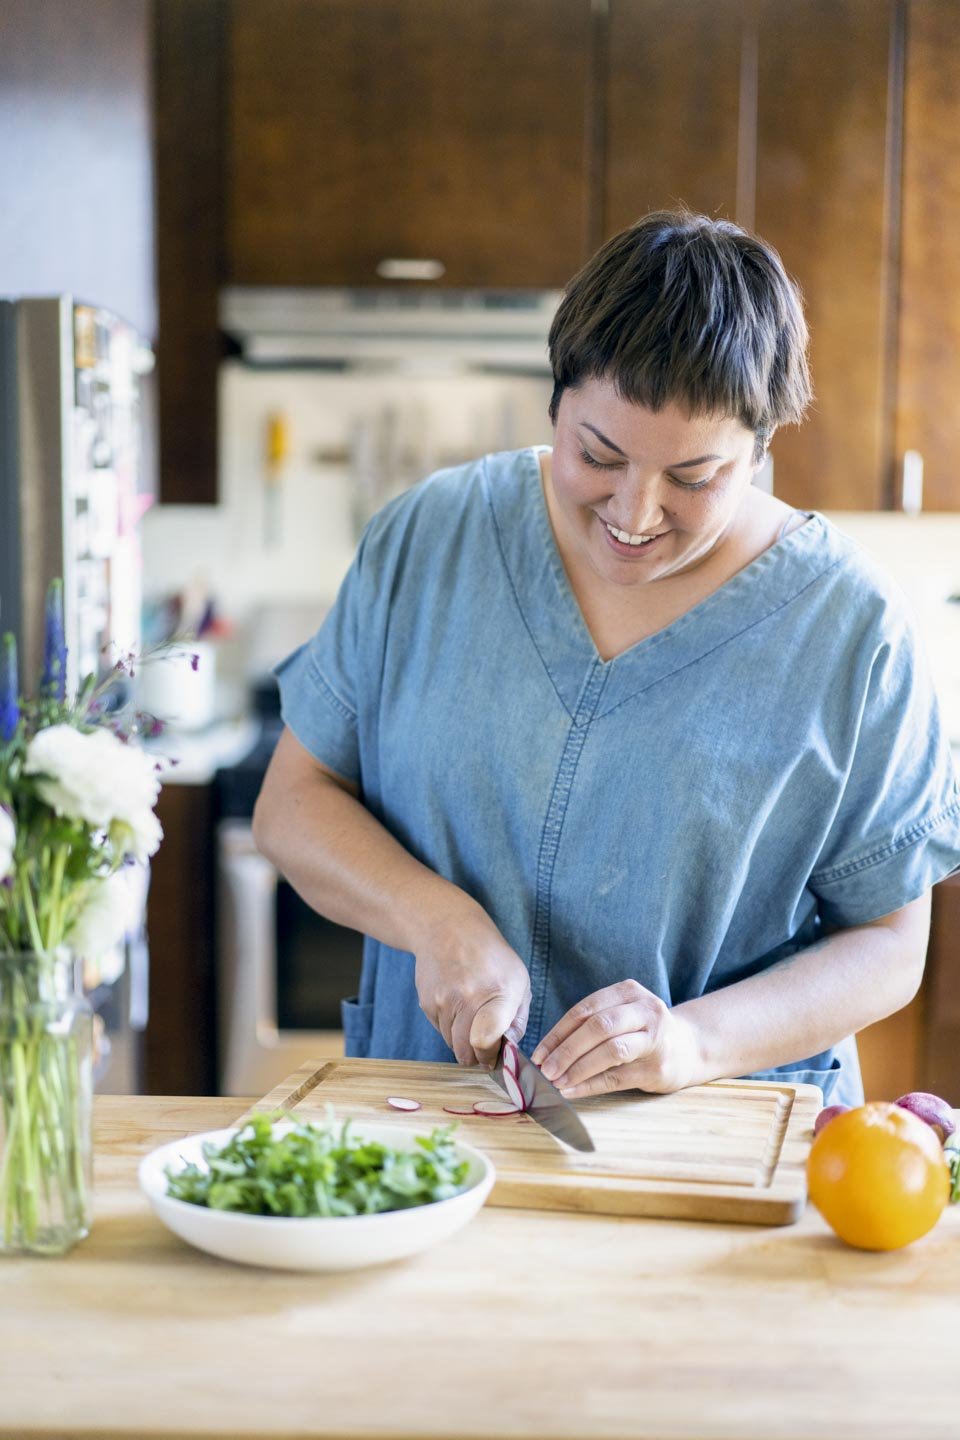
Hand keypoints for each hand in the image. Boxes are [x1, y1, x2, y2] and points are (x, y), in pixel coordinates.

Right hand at [413, 906, 530, 1068]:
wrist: (448, 929)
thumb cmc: (490, 956)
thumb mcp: (518, 980)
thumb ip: (518, 1019)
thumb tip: (510, 1050)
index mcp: (498, 992)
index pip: (486, 1041)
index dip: (491, 1056)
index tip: (496, 1056)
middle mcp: (467, 998)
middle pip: (467, 1051)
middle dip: (478, 1056)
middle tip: (486, 1047)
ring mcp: (443, 1001)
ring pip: (452, 1044)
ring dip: (464, 1041)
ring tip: (473, 1017)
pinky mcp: (427, 1003)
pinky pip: (441, 1031)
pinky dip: (451, 1028)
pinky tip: (458, 1006)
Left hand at [530, 979, 700, 1097]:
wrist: (688, 1048)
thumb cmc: (642, 1032)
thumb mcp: (621, 1015)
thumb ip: (591, 1025)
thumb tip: (547, 1051)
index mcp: (628, 992)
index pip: (585, 1010)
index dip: (558, 1032)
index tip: (538, 1053)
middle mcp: (645, 1010)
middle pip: (598, 1027)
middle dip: (566, 1050)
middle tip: (545, 1069)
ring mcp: (655, 1038)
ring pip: (610, 1051)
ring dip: (578, 1068)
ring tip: (556, 1081)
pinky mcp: (658, 1067)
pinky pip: (618, 1077)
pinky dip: (590, 1085)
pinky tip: (572, 1091)